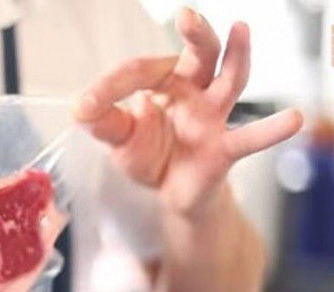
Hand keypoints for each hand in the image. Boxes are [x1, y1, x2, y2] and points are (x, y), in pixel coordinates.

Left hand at [74, 8, 302, 214]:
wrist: (173, 193)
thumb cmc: (151, 155)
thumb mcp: (120, 138)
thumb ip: (102, 121)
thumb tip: (78, 105)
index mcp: (163, 85)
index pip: (139, 72)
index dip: (111, 86)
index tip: (88, 104)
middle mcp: (192, 93)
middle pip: (200, 55)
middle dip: (196, 33)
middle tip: (185, 14)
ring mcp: (211, 118)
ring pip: (229, 81)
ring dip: (236, 56)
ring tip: (241, 29)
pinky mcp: (223, 149)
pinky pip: (249, 138)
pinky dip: (270, 130)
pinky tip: (293, 119)